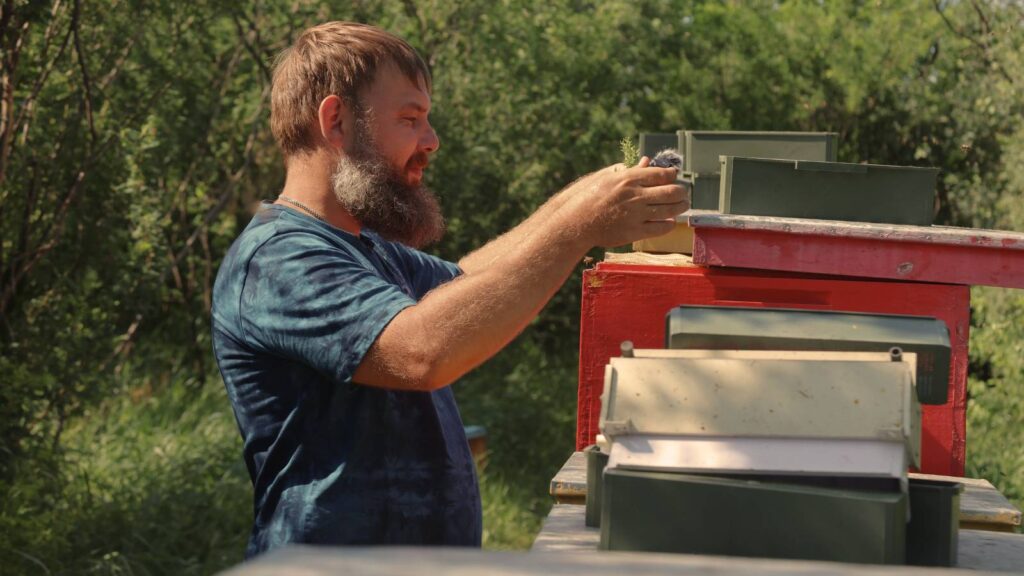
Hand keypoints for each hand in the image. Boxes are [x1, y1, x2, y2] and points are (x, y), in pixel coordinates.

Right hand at [559, 157, 689, 247]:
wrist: (576, 222)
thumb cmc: (588, 196)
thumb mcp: (606, 176)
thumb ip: (628, 169)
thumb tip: (646, 161)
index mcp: (628, 178)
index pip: (662, 174)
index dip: (672, 175)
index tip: (674, 176)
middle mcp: (635, 196)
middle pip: (671, 192)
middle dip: (681, 192)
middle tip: (683, 193)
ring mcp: (636, 215)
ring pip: (670, 210)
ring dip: (680, 207)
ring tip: (682, 205)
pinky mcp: (634, 232)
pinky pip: (660, 228)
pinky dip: (669, 224)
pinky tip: (670, 221)